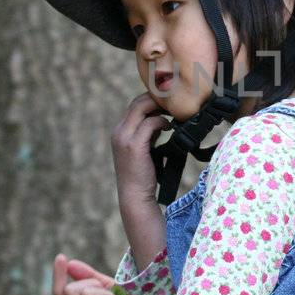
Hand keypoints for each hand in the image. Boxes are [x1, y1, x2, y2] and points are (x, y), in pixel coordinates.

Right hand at [113, 94, 170, 210]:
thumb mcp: (143, 148)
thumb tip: (163, 121)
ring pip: (142, 107)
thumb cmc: (143, 174)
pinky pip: (150, 123)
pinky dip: (162, 121)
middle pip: (137, 102)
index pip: (134, 105)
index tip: (169, 100)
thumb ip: (148, 133)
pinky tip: (170, 126)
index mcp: (120, 131)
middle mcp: (119, 131)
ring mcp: (124, 137)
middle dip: (157, 98)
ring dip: (160, 106)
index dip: (152, 99)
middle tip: (175, 101)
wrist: (135, 195)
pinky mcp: (134, 145)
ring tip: (174, 111)